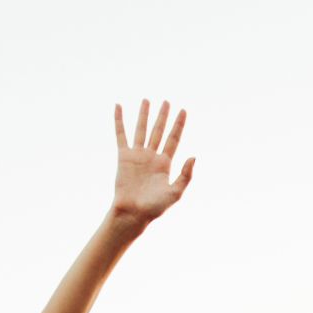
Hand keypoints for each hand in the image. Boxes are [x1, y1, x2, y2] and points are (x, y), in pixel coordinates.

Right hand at [112, 99, 195, 224]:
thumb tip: (194, 156)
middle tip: (167, 101)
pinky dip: (119, 121)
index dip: (179, 125)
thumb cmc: (154, 207)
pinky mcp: (124, 157)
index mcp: (165, 164)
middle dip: (163, 116)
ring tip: (147, 100)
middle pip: (159, 131)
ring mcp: (137, 155)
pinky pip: (121, 135)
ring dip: (144, 115)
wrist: (133, 213)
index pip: (173, 139)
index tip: (183, 110)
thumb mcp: (175, 193)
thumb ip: (185, 175)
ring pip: (141, 129)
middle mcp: (152, 157)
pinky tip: (119, 107)